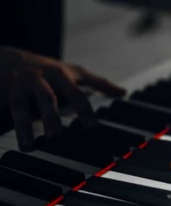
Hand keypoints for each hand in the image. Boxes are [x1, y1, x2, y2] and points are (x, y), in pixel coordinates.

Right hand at [0, 46, 125, 150]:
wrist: (8, 57)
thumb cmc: (48, 70)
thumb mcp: (74, 73)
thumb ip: (98, 83)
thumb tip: (123, 92)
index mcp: (62, 76)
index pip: (77, 95)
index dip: (85, 112)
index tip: (92, 130)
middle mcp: (40, 79)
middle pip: (47, 99)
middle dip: (51, 118)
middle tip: (55, 138)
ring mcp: (19, 85)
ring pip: (20, 107)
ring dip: (23, 127)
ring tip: (28, 147)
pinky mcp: (2, 92)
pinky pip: (3, 109)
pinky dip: (3, 122)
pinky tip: (7, 137)